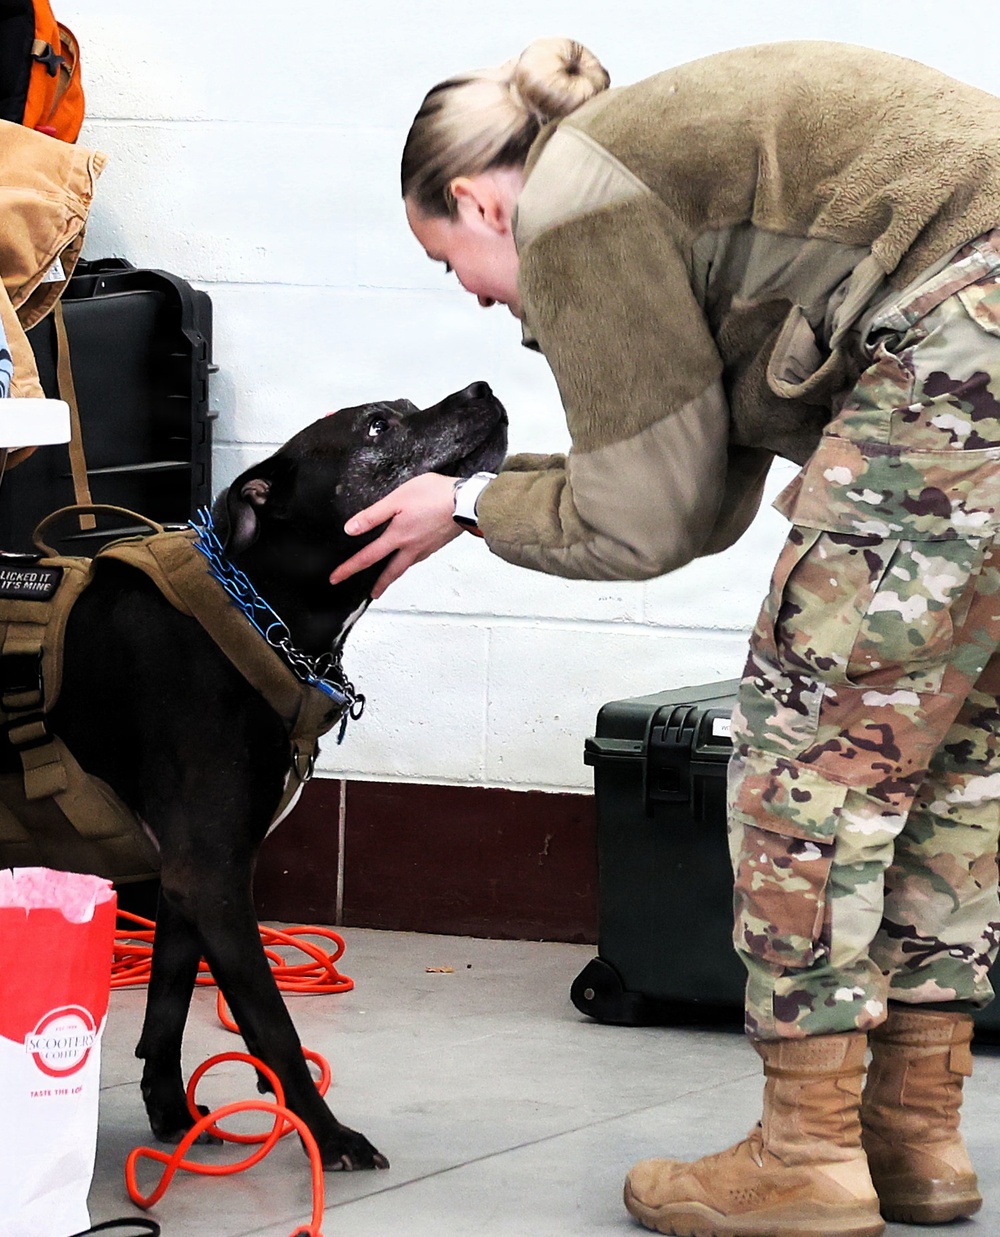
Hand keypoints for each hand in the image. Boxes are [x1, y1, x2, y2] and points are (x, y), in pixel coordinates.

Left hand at [329, 473, 462, 597]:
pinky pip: (418, 558)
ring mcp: (425, 547)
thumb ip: (373, 515)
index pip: (367, 557)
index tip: (336, 579)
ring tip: (387, 580)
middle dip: (378, 585)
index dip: (349, 568)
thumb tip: (350, 529)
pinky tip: (410, 559)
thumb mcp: (397, 499)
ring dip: (394, 576)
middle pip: (390, 572)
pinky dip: (409, 563)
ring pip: (405, 566)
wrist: (467, 502)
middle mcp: (411, 547)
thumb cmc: (434, 496)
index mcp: (397, 537)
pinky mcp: (437, 544)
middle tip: (370, 595)